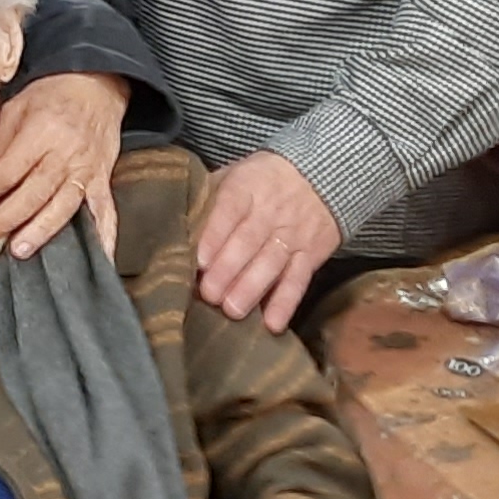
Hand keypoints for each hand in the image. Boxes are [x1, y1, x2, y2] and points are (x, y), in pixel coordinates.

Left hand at [0, 72, 131, 259]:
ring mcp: (87, 170)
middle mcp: (66, 154)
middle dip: (4, 219)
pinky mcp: (103, 179)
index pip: (7, 171)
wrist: (97, 86)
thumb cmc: (53, 95)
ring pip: (63, 207)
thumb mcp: (17, 106)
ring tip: (19, 250)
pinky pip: (106, 211)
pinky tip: (99, 257)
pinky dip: (104, 236)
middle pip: (33, 194)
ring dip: (40, 231)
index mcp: (42, 133)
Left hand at [196, 151, 345, 334]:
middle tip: (209, 295)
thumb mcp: (235, 174)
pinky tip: (273, 324)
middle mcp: (271, 211)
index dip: (215, 235)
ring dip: (252, 289)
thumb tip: (175, 227)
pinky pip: (299, 280)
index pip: (230, 209)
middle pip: (249, 241)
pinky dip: (286, 303)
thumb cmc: (262, 180)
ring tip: (232, 310)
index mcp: (247, 187)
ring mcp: (293, 235)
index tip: (200, 261)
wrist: (323, 175)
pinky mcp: (311, 255)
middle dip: (228, 270)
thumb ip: (208, 198)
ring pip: (272, 263)